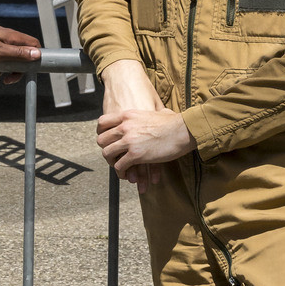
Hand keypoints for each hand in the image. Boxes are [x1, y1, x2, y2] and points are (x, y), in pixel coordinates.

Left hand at [0, 20, 41, 81]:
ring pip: (4, 61)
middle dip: (11, 71)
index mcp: (12, 37)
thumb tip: (37, 54)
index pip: (33, 45)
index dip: (33, 59)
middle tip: (5, 79)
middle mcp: (6, 39)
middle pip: (19, 57)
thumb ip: (19, 54)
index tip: (25, 71)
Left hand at [97, 60, 173, 189]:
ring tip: (119, 167)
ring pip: (107, 154)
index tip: (107, 141)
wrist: (183, 130)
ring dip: (112, 162)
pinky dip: (121, 172)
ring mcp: (129, 140)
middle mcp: (124, 126)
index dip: (101, 133)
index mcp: (127, 115)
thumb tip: (161, 111)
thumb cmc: (175, 122)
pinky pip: (120, 166)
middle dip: (106, 149)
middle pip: (101, 140)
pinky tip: (127, 174)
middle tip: (113, 156)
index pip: (102, 122)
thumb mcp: (157, 111)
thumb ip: (151, 112)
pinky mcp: (135, 154)